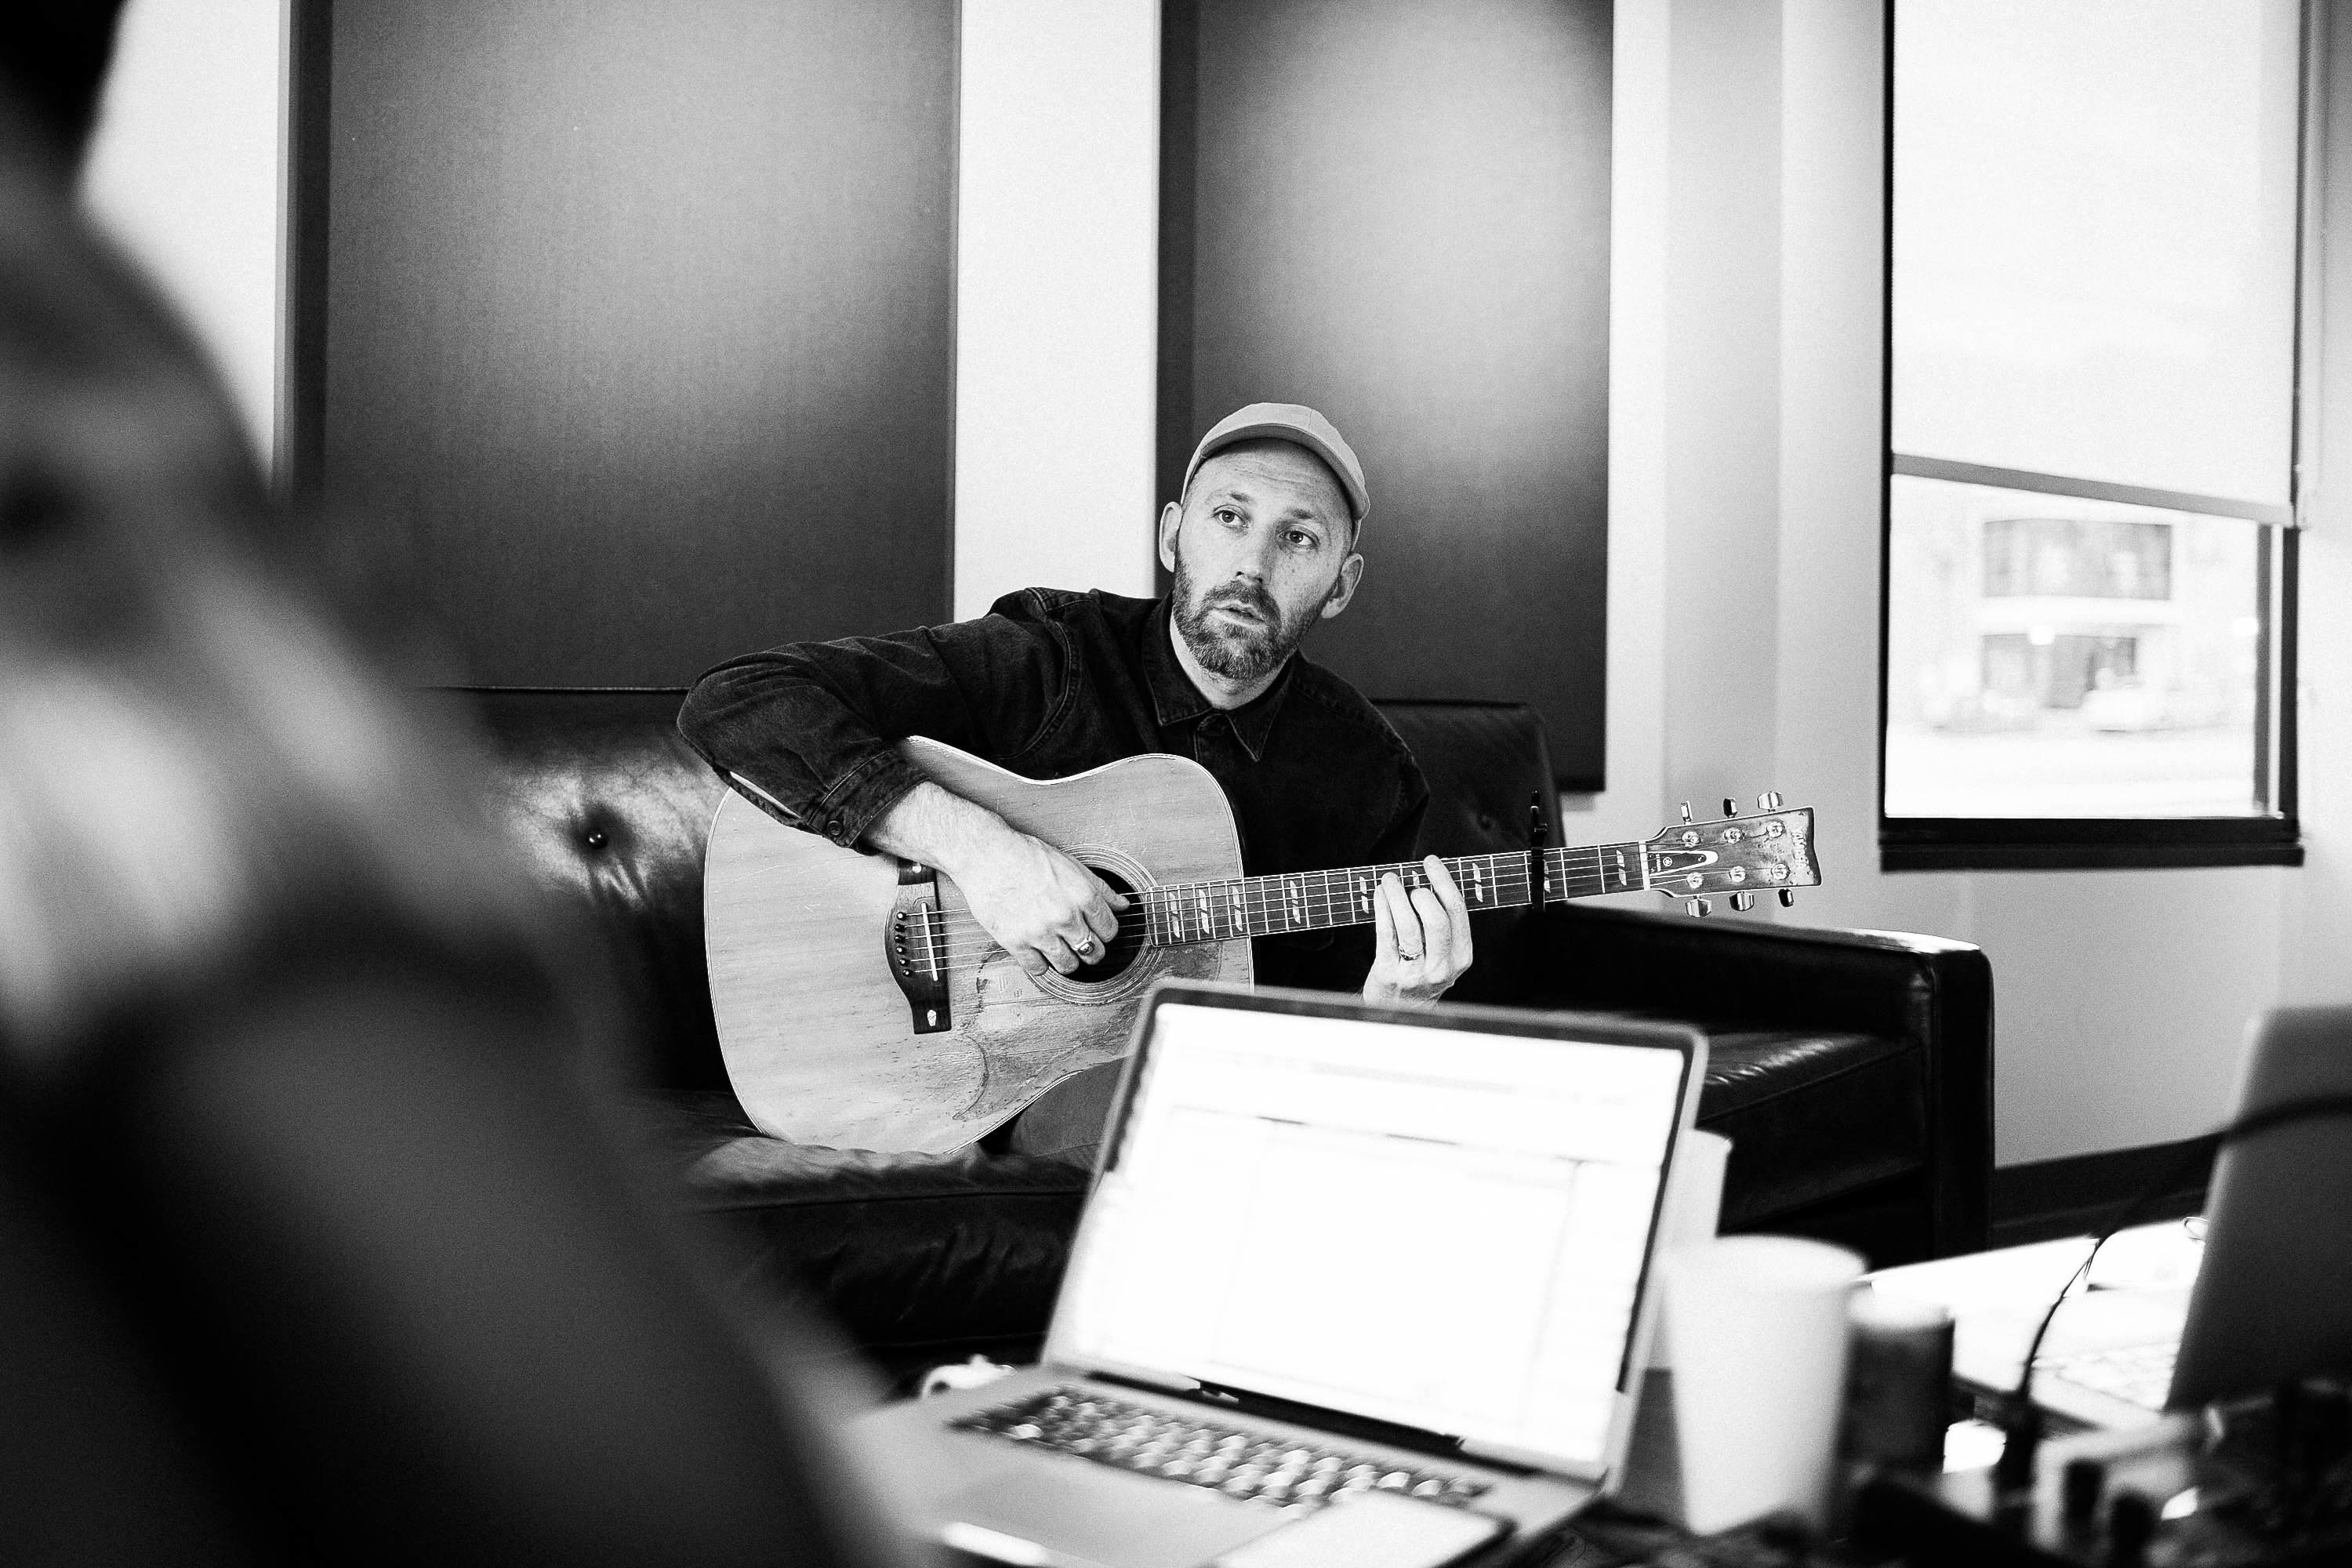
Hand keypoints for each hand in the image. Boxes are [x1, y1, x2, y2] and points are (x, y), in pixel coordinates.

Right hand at [865, 781, 1130, 980]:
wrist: (985, 854)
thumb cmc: (1026, 855)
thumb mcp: (1071, 864)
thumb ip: (1100, 887)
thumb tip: (1123, 904)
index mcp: (1083, 896)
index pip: (1110, 931)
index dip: (1106, 933)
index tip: (1098, 932)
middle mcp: (1065, 917)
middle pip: (1094, 952)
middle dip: (1092, 950)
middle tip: (1082, 944)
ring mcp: (1040, 932)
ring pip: (1068, 965)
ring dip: (1068, 961)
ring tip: (1061, 950)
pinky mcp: (1016, 942)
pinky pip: (1038, 969)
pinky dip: (1040, 964)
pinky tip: (1038, 952)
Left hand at [1363, 855, 1472, 1005]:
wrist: (1400, 1011)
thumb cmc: (1422, 974)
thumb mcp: (1443, 956)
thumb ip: (1442, 925)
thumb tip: (1429, 879)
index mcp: (1461, 957)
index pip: (1457, 913)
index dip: (1444, 882)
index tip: (1432, 864)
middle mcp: (1441, 967)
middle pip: (1437, 920)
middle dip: (1423, 891)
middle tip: (1411, 879)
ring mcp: (1414, 973)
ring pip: (1408, 926)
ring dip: (1397, 896)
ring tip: (1390, 881)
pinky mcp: (1388, 973)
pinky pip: (1385, 934)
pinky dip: (1382, 909)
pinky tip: (1380, 895)